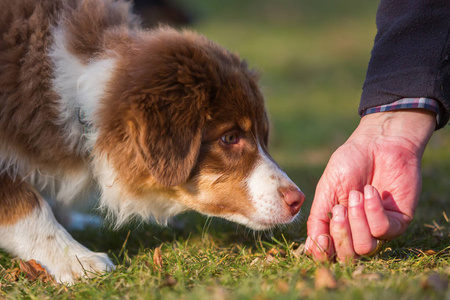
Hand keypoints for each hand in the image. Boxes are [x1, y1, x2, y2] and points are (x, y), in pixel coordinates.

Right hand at [305, 109, 435, 261]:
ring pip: (365, 247)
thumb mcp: (326, 190)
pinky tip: (370, 191)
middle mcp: (358, 231)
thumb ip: (317, 219)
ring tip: (356, 194)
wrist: (377, 143)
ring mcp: (378, 228)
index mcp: (337, 225)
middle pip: (348, 256)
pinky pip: (383, 230)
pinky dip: (373, 211)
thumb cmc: (349, 163)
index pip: (329, 253)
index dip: (323, 252)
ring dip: (357, 220)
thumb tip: (309, 248)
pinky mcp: (398, 221)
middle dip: (340, 233)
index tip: (321, 239)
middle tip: (339, 209)